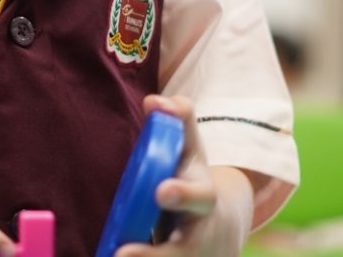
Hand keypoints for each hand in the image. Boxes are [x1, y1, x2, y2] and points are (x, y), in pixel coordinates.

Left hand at [115, 95, 253, 256]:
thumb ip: (177, 119)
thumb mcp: (191, 147)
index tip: (160, 191)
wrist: (220, 225)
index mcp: (204, 199)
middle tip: (121, 255)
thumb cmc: (193, 176)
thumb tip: (154, 100)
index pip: (197, 196)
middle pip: (181, 252)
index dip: (181, 194)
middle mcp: (201, 236)